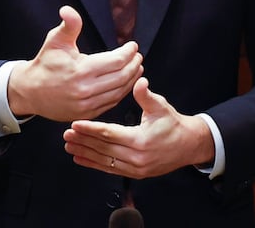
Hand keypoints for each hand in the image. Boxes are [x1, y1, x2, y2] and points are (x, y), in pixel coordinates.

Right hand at [7, 5, 142, 121]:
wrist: (31, 91)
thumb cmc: (45, 63)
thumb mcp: (55, 40)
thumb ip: (68, 25)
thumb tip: (68, 10)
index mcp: (80, 70)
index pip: (115, 61)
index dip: (128, 52)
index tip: (133, 46)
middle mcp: (85, 90)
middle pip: (121, 77)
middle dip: (133, 65)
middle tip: (138, 56)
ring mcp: (87, 104)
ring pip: (119, 92)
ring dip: (131, 80)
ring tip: (137, 68)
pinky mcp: (87, 113)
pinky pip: (111, 103)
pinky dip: (122, 93)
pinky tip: (126, 83)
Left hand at [63, 77, 214, 178]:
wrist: (188, 145)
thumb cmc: (173, 124)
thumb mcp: (161, 106)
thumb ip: (147, 96)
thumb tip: (140, 82)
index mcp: (140, 140)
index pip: (109, 134)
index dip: (91, 129)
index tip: (75, 125)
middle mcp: (136, 157)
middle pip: (103, 149)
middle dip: (83, 141)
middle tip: (65, 135)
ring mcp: (135, 168)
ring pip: (104, 161)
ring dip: (85, 153)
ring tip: (69, 146)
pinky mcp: (135, 172)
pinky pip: (110, 169)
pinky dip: (94, 164)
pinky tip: (81, 159)